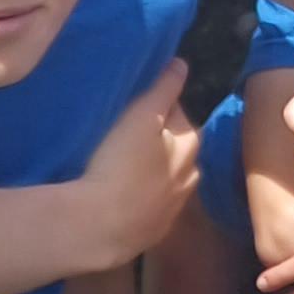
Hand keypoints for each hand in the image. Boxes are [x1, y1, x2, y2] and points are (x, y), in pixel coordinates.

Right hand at [77, 61, 200, 268]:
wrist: (100, 227)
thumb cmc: (120, 163)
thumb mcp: (141, 116)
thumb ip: (163, 88)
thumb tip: (182, 64)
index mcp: (191, 143)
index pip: (177, 111)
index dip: (153, 107)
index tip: (129, 109)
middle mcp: (192, 174)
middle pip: (174, 145)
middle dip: (156, 139)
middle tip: (121, 136)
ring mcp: (176, 205)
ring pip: (165, 176)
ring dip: (150, 169)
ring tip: (120, 166)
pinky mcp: (157, 229)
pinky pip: (151, 203)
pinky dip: (141, 196)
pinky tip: (121, 195)